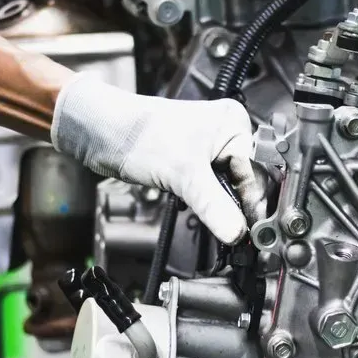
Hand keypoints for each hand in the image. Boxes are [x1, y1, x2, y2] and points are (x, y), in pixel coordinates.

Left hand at [50, 73, 263, 243]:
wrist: (102, 134)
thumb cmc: (138, 136)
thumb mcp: (183, 175)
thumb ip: (214, 206)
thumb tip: (237, 232)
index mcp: (234, 125)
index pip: (255, 173)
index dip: (253, 204)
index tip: (252, 233)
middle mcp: (227, 133)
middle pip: (245, 181)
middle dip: (235, 206)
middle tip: (233, 232)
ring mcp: (211, 147)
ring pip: (228, 188)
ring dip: (219, 206)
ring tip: (214, 220)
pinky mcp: (195, 161)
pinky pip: (212, 188)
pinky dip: (206, 202)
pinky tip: (196, 206)